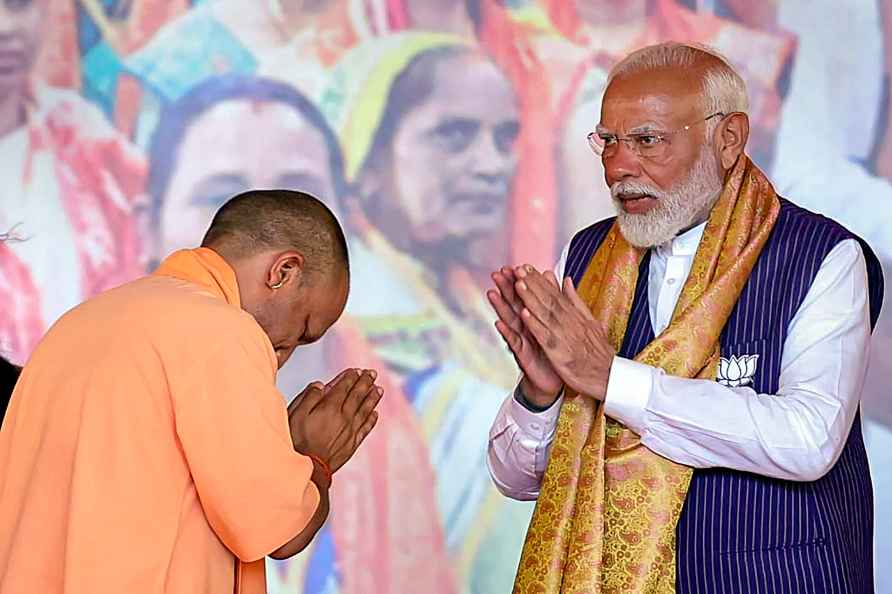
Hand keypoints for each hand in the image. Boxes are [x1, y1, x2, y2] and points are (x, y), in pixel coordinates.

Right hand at [288, 369, 382, 472]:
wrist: (308, 468)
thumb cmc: (298, 441)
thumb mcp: (295, 415)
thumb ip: (308, 397)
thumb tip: (320, 384)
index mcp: (329, 408)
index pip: (343, 387)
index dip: (351, 377)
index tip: (356, 370)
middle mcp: (343, 417)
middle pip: (357, 396)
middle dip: (365, 382)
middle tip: (372, 373)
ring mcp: (350, 431)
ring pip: (365, 410)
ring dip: (372, 398)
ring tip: (378, 389)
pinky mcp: (352, 443)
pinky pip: (365, 428)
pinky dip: (371, 419)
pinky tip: (375, 413)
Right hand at [487, 266, 562, 407]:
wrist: (552, 379)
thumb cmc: (551, 351)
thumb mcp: (553, 327)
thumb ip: (550, 305)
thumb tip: (550, 283)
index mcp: (534, 319)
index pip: (526, 297)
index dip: (520, 282)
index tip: (515, 266)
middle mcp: (525, 328)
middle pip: (515, 305)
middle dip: (506, 289)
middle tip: (497, 273)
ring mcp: (522, 341)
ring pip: (510, 321)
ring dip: (501, 307)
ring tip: (492, 293)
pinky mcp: (522, 355)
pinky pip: (514, 343)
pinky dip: (507, 333)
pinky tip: (499, 323)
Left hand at [514, 265, 614, 399]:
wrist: (608, 376)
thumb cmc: (597, 351)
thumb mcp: (591, 321)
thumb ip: (576, 301)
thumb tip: (567, 280)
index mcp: (575, 315)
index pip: (554, 293)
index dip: (539, 280)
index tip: (526, 267)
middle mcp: (569, 322)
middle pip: (548, 300)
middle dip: (532, 284)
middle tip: (518, 269)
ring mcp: (564, 337)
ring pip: (545, 314)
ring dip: (531, 299)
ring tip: (518, 284)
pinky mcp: (559, 353)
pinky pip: (544, 337)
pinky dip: (534, 325)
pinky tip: (523, 314)